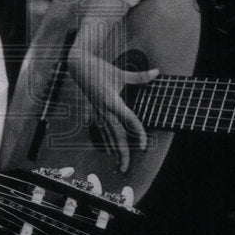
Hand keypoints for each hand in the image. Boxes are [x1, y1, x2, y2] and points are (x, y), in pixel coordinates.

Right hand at [67, 47, 156, 172]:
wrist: (78, 66)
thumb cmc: (99, 68)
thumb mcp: (120, 73)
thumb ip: (139, 77)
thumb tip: (156, 72)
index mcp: (113, 101)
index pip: (129, 120)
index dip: (138, 133)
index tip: (144, 145)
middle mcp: (104, 110)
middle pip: (116, 135)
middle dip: (122, 153)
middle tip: (125, 168)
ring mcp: (97, 112)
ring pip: (107, 135)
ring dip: (114, 150)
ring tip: (119, 164)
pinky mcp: (93, 111)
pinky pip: (100, 129)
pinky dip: (106, 140)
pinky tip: (109, 149)